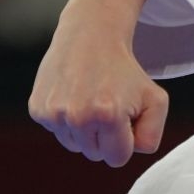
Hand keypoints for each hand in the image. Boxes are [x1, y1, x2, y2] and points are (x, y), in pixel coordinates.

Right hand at [27, 0, 169, 166]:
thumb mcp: (156, 99)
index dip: (124, 140)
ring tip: (89, 98)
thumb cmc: (125, 70)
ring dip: (84, 129)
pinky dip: (66, 119)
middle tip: (106, 103)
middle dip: (104, 136)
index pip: (117, 159)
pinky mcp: (37, 109)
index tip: (124, 116)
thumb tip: (128, 153)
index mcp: (108, 115)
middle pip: (95, 155)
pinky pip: (57, 132)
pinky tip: (73, 94)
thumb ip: (152, 135)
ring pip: (74, 145)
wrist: (91, 35)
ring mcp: (54, 113)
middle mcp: (77, 116)